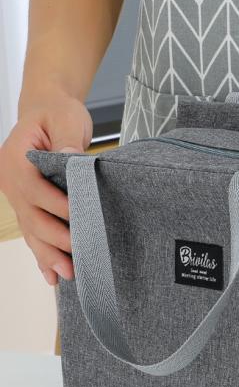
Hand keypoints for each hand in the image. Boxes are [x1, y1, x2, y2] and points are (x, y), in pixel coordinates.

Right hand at [0, 88, 91, 284]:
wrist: (47, 111)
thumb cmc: (57, 113)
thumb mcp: (64, 118)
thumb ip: (67, 139)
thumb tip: (71, 158)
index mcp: (16, 159)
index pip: (35, 189)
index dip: (56, 206)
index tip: (79, 218)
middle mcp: (12, 182)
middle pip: (32, 217)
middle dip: (55, 240)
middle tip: (77, 260)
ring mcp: (18, 196)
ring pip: (31, 230)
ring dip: (48, 255)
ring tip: (66, 275)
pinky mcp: (29, 205)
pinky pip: (34, 232)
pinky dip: (42, 254)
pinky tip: (51, 275)